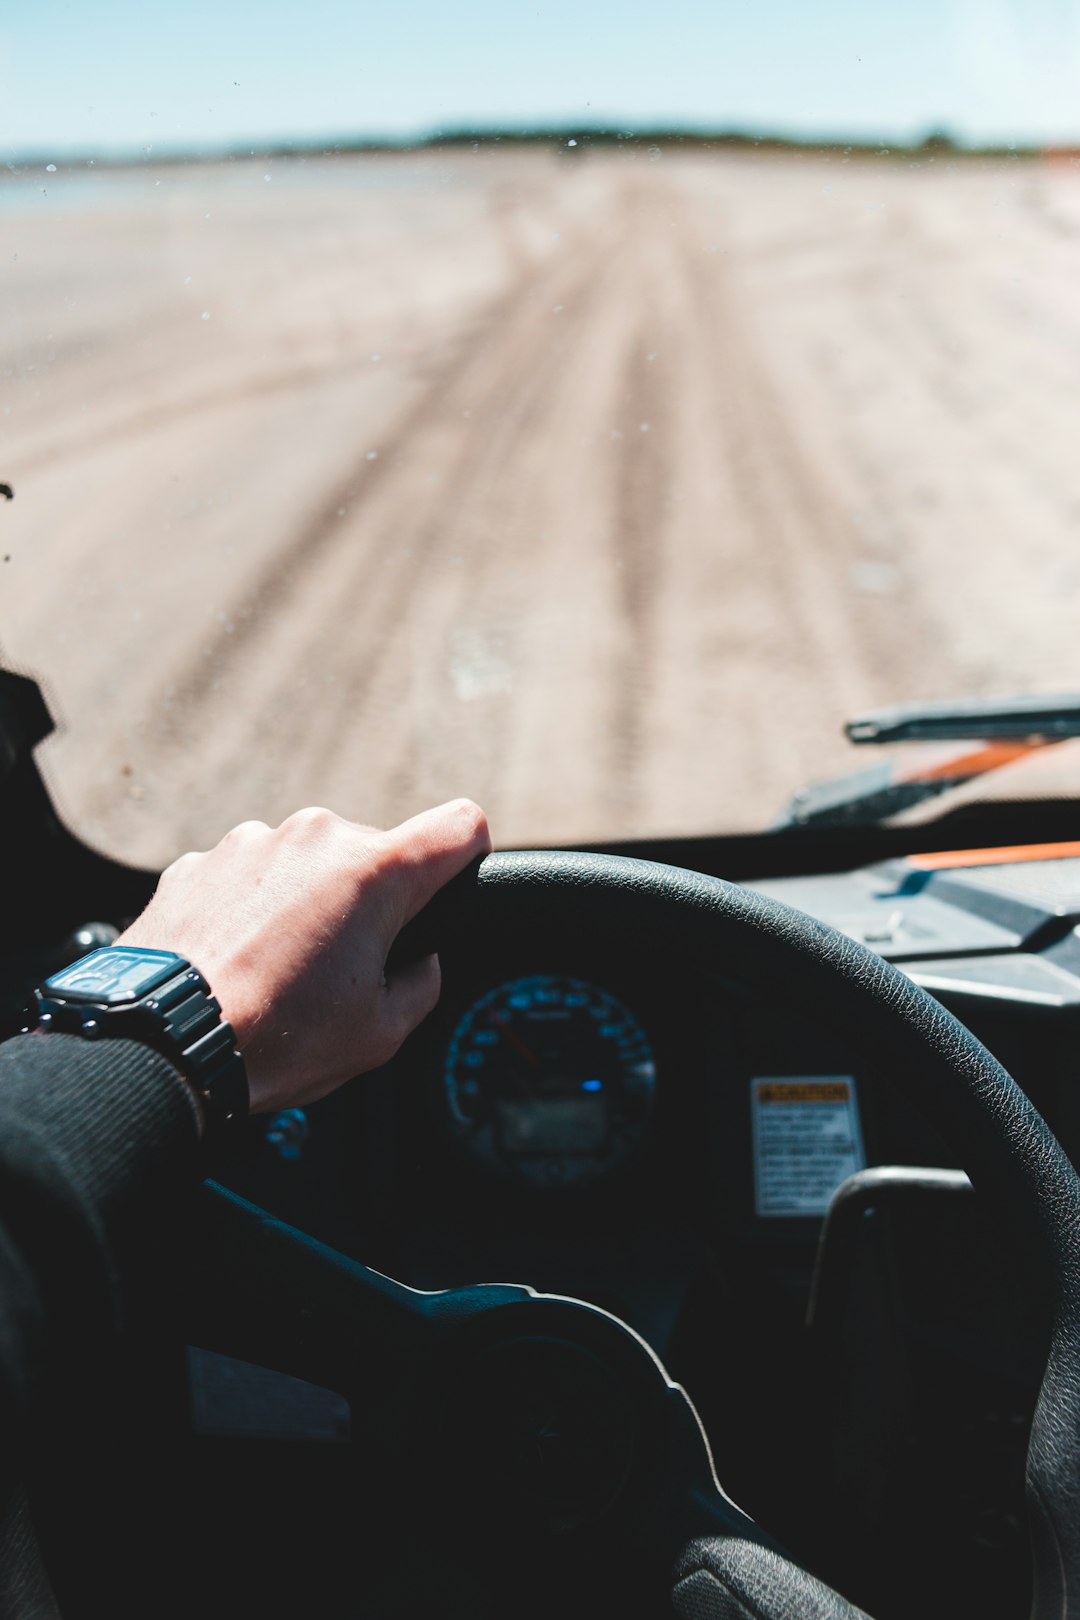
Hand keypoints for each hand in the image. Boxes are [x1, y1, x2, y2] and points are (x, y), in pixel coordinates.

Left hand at [116, 800, 490, 1113]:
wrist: (161, 1045)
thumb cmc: (274, 1040)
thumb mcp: (382, 1033)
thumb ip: (421, 981)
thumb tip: (416, 963)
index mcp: (374, 873)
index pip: (460, 825)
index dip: (466, 856)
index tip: (449, 885)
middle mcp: (314, 839)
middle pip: (371, 857)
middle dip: (366, 905)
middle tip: (338, 972)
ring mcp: (250, 845)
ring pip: (305, 867)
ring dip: (303, 906)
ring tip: (274, 974)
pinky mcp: (200, 863)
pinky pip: (247, 880)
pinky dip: (249, 913)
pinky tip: (233, 964)